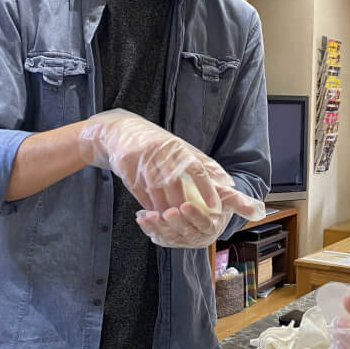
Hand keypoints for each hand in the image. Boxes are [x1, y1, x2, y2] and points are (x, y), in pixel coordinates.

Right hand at [78, 109, 223, 213]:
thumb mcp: (182, 148)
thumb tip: (228, 181)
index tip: (215, 206)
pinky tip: (152, 210)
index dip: (206, 188)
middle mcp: (161, 150)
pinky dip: (147, 202)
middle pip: (174, 183)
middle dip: (182, 203)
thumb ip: (204, 164)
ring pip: (155, 189)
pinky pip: (138, 189)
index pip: (196, 168)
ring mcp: (142, 157)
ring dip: (163, 206)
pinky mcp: (125, 164)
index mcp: (178, 147)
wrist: (121, 130)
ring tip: (170, 217)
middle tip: (188, 218)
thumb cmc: (157, 143)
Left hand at [136, 184, 264, 248]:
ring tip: (148, 214)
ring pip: (169, 236)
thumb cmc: (214, 198)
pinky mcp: (168, 238)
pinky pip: (158, 236)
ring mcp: (181, 240)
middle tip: (168, 210)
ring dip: (158, 226)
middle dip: (176, 222)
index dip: (195, 216)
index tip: (186, 204)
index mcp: (212, 228)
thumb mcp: (227, 196)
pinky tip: (141, 217)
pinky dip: (149, 228)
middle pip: (185, 232)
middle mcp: (197, 238)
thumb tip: (258, 211)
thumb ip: (241, 202)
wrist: (200, 202)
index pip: (204, 224)